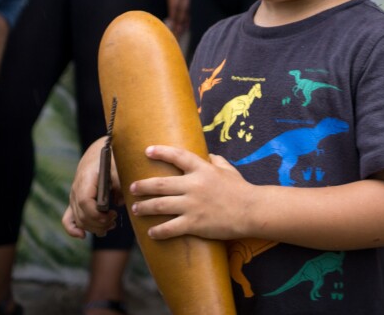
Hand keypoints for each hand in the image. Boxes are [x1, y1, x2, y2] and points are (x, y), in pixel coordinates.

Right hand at [62, 138, 122, 238]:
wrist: (100, 151)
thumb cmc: (111, 158)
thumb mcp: (118, 166)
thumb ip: (119, 182)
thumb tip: (119, 202)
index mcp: (86, 178)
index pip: (85, 203)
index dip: (98, 215)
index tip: (113, 216)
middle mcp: (76, 189)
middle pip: (82, 215)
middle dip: (100, 224)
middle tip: (115, 220)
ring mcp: (74, 196)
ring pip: (78, 220)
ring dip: (94, 228)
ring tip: (110, 225)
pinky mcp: (75, 201)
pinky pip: (68, 218)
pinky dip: (73, 229)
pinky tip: (82, 236)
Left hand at [129, 145, 252, 240]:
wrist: (251, 211)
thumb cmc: (241, 189)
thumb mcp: (228, 169)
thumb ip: (216, 161)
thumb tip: (208, 155)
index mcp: (202, 169)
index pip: (178, 156)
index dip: (161, 152)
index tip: (147, 151)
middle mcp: (194, 186)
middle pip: (160, 184)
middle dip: (143, 186)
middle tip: (132, 187)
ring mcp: (193, 205)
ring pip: (160, 206)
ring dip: (145, 207)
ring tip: (135, 209)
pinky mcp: (195, 224)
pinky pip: (170, 228)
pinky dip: (158, 231)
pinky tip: (151, 233)